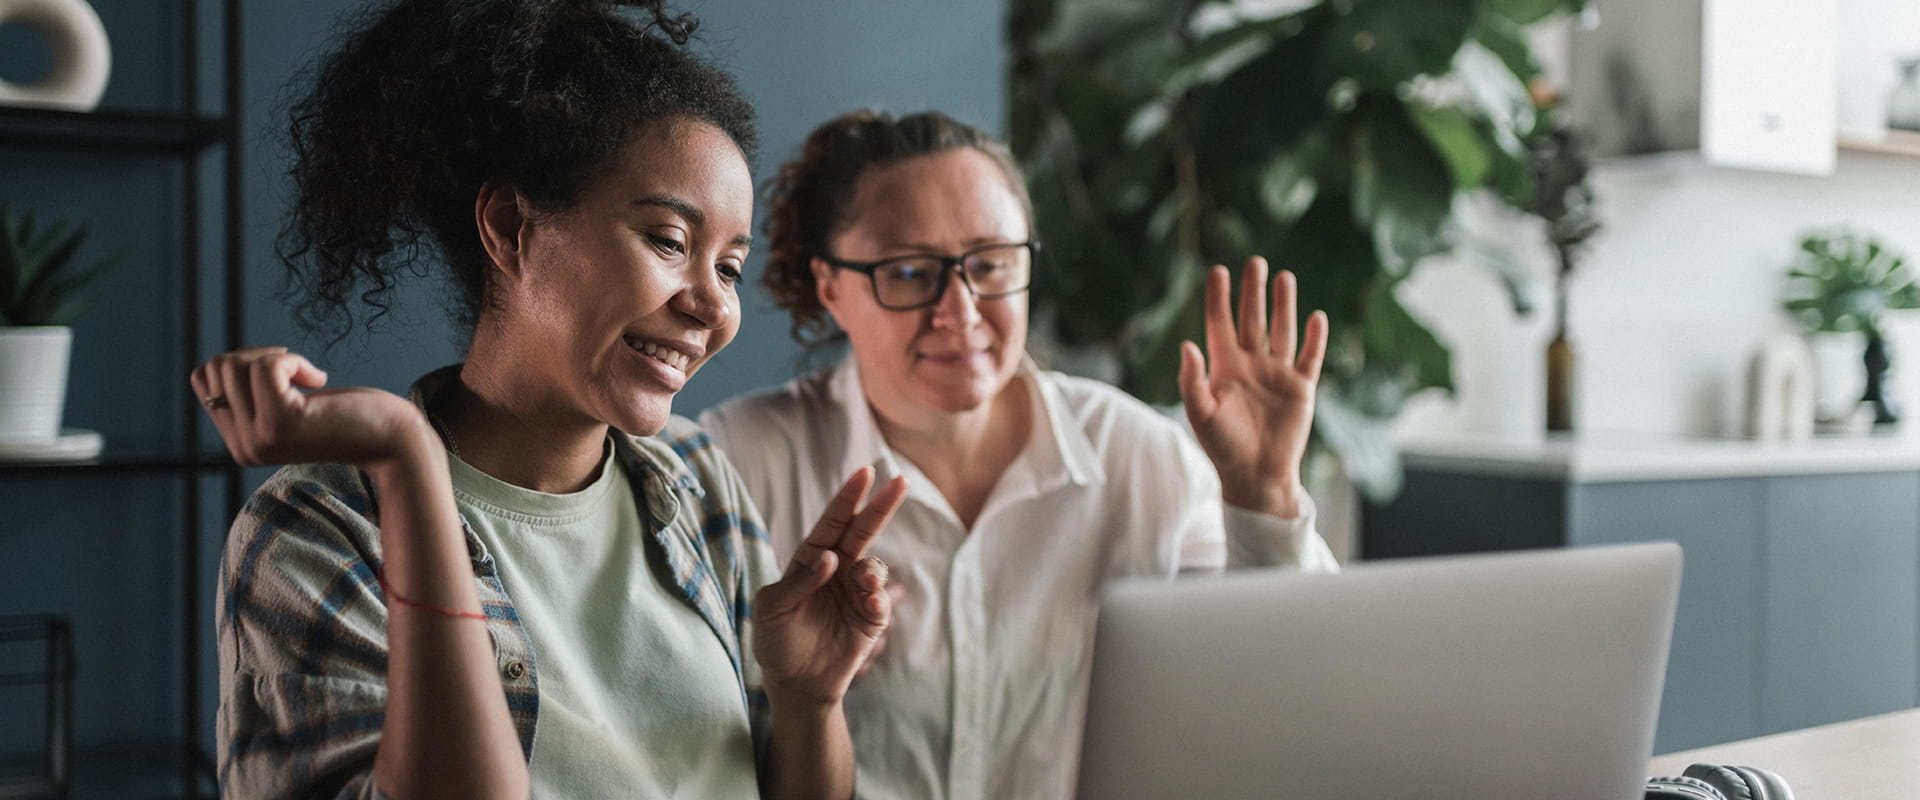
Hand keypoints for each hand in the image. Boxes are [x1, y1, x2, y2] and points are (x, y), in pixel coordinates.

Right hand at [190, 347, 429, 467]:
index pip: (204, 380)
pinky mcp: (282, 422)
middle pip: (217, 368)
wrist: (392, 439)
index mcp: (240, 444)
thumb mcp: (285, 408)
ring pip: (237, 365)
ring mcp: (260, 438)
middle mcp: (243, 447)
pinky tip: (319, 379)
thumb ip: (250, 398)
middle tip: (297, 373)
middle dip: (257, 356)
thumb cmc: (347, 415)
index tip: (280, 374)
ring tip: (309, 379)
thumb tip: (210, 369)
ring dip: (279, 358)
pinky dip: (295, 360)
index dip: (242, 362)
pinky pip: (267, 366)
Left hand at [753, 467, 907, 705]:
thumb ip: (799, 581)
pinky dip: (879, 598)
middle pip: (862, 532)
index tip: (865, 473)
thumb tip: (830, 556)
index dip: (848, 498)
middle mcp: (837, 570)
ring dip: (873, 570)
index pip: (833, 522)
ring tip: (866, 583)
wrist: (794, 683)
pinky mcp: (870, 619)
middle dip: (880, 507)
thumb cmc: (775, 641)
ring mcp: (856, 593)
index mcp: (811, 560)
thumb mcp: (772, 608)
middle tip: (900, 481)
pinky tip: (871, 603)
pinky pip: (881, 601)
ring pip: (874, 567)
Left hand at [1177, 257, 1327, 518]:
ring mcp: (1277, 375)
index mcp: (1225, 367)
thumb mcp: (1201, 415)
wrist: (1256, 476)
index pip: (1220, 324)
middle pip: (1253, 320)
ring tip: (1284, 277)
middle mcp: (1251, 365)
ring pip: (1282, 331)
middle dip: (1253, 292)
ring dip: (1284, 306)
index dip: (1219, 298)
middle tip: (1255, 262)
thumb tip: (1186, 345)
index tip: (1218, 270)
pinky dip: (1314, 338)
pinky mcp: (1301, 388)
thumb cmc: (1223, 448)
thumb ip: (1192, 381)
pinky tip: (1316, 316)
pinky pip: (1309, 357)